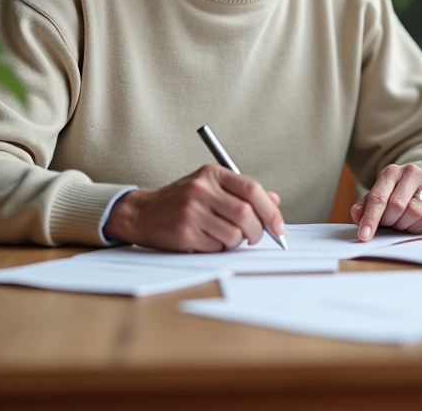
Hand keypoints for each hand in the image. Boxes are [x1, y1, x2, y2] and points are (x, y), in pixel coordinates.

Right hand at [103, 165, 284, 251]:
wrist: (143, 212)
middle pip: (246, 214)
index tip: (278, 226)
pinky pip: (217, 246)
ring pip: (234, 234)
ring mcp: (192, 211)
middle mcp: (202, 190)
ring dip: (237, 241)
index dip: (270, 210)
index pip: (252, 189)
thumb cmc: (183, 200)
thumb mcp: (212, 187)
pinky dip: (220, 247)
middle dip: (258, 231)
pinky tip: (209, 239)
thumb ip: (243, 192)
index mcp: (212, 174)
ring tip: (227, 236)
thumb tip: (274, 201)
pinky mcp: (184, 232)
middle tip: (255, 237)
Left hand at [350, 164, 421, 240]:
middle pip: (396, 205)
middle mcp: (411, 173)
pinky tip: (414, 224)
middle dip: (389, 221)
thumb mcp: (381, 197)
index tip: (364, 236)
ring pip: (413, 212)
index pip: (378, 197)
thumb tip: (357, 217)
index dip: (370, 219)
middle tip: (390, 223)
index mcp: (391, 172)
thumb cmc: (400, 196)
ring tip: (402, 222)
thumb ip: (366, 206)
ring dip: (404, 224)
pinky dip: (418, 227)